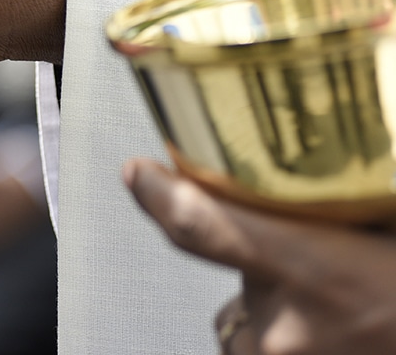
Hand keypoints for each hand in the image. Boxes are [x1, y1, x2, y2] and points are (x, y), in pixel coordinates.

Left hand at [122, 158, 395, 354]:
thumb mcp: (395, 228)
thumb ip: (366, 205)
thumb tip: (351, 173)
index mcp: (317, 275)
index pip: (201, 225)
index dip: (161, 195)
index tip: (140, 174)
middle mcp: (280, 332)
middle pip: (236, 278)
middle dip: (269, 265)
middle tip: (333, 267)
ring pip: (248, 325)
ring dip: (277, 312)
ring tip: (344, 309)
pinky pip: (258, 353)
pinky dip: (285, 343)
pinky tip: (337, 333)